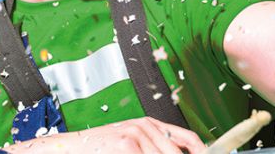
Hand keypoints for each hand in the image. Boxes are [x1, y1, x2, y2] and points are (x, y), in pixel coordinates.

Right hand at [9, 117, 204, 153]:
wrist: (72, 147)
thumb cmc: (101, 148)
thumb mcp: (131, 144)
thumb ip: (153, 147)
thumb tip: (183, 153)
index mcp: (150, 124)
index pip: (187, 138)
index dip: (202, 151)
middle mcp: (146, 125)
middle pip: (177, 151)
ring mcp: (136, 133)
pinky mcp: (126, 143)